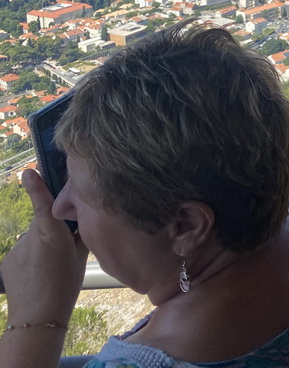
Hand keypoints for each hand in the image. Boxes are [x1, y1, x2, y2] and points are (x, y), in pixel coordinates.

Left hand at [1, 169, 86, 328]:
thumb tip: (80, 217)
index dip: (37, 187)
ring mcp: (15, 249)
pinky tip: (37, 273)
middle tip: (64, 247)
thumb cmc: (66, 286)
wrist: (37, 318)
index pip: (44, 205)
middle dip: (52, 228)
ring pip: (32, 238)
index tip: (28, 171)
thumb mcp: (81, 257)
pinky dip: (30, 257)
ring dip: (41, 244)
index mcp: (51, 235)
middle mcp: (30, 238)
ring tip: (50, 266)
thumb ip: (79, 233)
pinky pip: (22, 250)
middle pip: (43, 222)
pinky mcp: (6, 260)